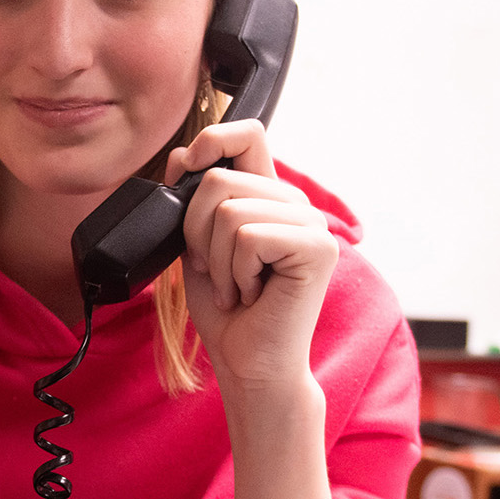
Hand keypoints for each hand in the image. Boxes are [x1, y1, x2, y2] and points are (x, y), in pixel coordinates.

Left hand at [166, 120, 339, 400]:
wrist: (248, 364)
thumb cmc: (226, 310)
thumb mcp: (197, 244)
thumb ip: (194, 200)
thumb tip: (182, 154)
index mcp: (268, 196)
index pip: (247, 133)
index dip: (212, 139)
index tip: (187, 167)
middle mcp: (294, 203)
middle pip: (218, 179)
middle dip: (196, 234)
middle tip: (217, 273)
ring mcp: (310, 224)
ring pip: (229, 210)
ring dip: (216, 261)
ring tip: (235, 287)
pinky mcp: (317, 248)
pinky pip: (248, 237)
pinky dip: (235, 274)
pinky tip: (252, 294)